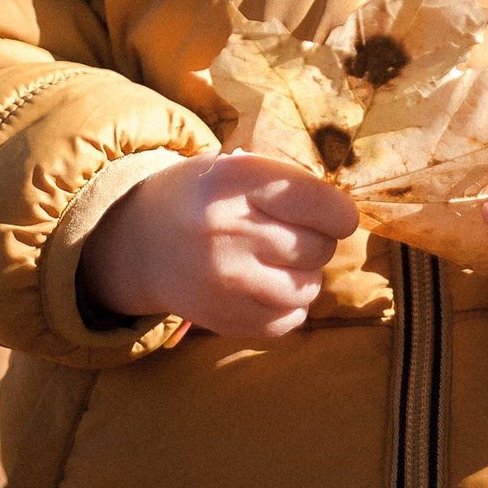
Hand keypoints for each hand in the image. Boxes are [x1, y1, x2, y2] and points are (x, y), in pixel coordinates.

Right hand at [79, 152, 359, 338]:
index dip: (339, 212)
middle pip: (319, 247)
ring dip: (304, 276)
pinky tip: (265, 286)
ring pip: (308, 288)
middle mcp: (229, 231)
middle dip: (318, 241)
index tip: (337, 215)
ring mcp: (225, 281)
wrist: (141, 242)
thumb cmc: (203, 197)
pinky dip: (287, 306)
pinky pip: (288, 320)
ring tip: (278, 261)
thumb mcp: (234, 167)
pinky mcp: (224, 319)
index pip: (319, 203)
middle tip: (294, 235)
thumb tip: (346, 210)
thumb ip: (286, 181)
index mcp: (235, 181)